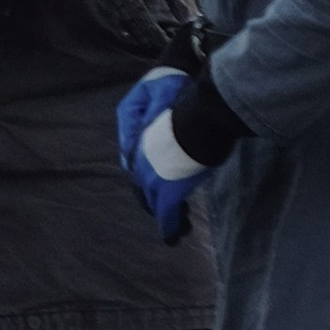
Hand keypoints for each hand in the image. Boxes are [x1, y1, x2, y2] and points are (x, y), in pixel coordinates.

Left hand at [118, 65, 205, 244]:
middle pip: (141, 181)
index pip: (132, 154)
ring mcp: (151, 177)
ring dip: (162, 210)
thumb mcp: (156, 92)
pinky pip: (167, 214)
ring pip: (152, 199)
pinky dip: (170, 226)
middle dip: (152, 192)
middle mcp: (136, 158)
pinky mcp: (168, 192)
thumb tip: (149, 114)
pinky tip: (173, 237)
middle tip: (165, 203)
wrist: (199, 114)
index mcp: (130, 135)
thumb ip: (151, 104)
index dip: (143, 165)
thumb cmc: (180, 97)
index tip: (151, 175)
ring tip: (176, 223)